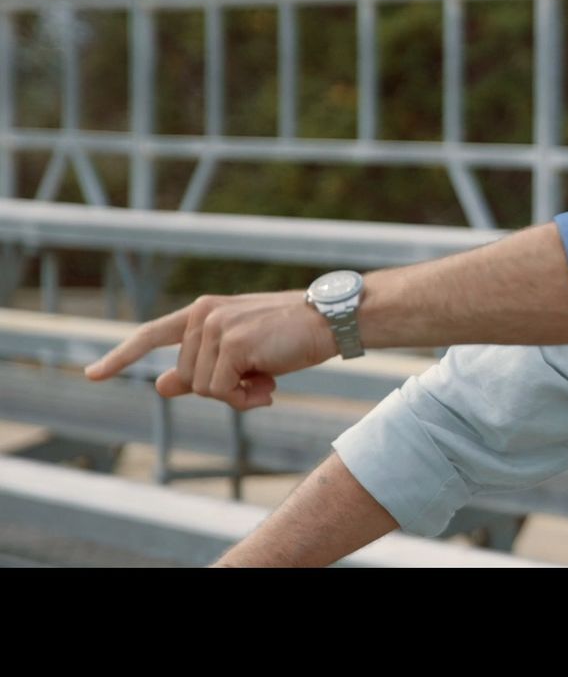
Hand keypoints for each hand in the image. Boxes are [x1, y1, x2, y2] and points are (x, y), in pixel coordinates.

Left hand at [85, 290, 338, 410]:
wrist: (330, 321)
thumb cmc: (291, 337)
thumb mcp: (242, 354)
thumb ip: (200, 369)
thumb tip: (158, 385)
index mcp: (203, 311)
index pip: (152, 334)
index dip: (121, 356)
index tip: (93, 375)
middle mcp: (203, 314)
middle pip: (185, 377)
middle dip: (220, 391)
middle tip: (257, 384)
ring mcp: (216, 326)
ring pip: (202, 388)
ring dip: (236, 396)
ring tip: (267, 381)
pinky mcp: (233, 342)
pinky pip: (221, 391)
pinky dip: (245, 399)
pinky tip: (270, 386)